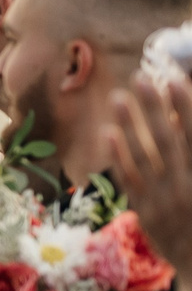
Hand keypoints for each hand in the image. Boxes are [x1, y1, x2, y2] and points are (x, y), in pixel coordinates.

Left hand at [112, 79, 191, 269]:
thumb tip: (186, 118)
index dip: (185, 104)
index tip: (173, 78)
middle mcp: (189, 184)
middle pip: (169, 138)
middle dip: (154, 107)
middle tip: (140, 77)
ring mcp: (166, 200)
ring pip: (144, 156)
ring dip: (130, 125)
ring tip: (117, 97)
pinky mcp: (146, 213)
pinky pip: (129, 181)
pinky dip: (119, 157)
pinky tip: (107, 133)